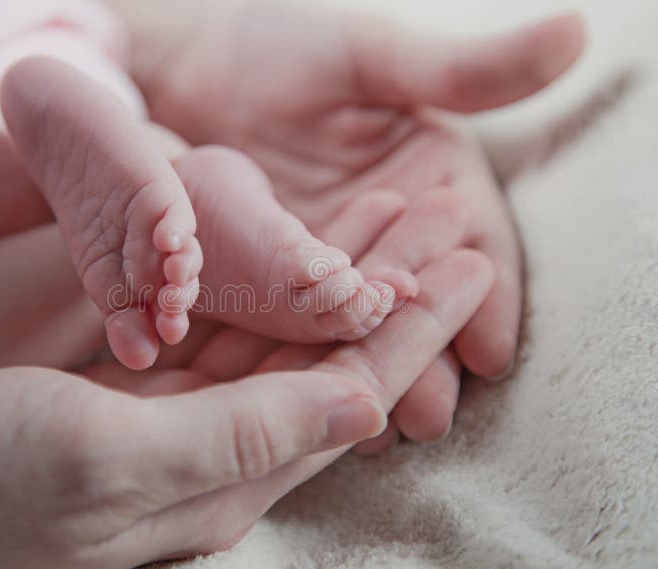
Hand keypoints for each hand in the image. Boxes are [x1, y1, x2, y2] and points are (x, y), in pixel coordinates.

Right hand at [0, 244, 490, 566]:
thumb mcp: (112, 469)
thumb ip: (243, 439)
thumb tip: (363, 411)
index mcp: (218, 476)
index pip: (345, 397)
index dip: (413, 332)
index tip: (471, 271)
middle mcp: (202, 426)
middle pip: (322, 346)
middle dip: (388, 281)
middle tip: (446, 217)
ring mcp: (159, 376)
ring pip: (275, 311)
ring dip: (335, 256)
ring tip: (388, 202)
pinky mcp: (118, 331)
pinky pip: (211, 287)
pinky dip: (262, 248)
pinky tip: (295, 217)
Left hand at [124, 0, 584, 443]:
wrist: (184, 69)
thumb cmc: (282, 47)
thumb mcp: (373, 57)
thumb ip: (462, 70)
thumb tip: (580, 34)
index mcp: (433, 178)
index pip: (478, 246)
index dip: (487, 299)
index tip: (491, 354)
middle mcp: (391, 231)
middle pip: (421, 303)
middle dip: (427, 358)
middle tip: (428, 415)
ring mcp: (332, 262)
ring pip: (364, 329)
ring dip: (370, 375)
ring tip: (375, 427)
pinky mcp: (276, 282)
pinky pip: (302, 330)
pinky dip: (310, 364)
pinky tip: (310, 402)